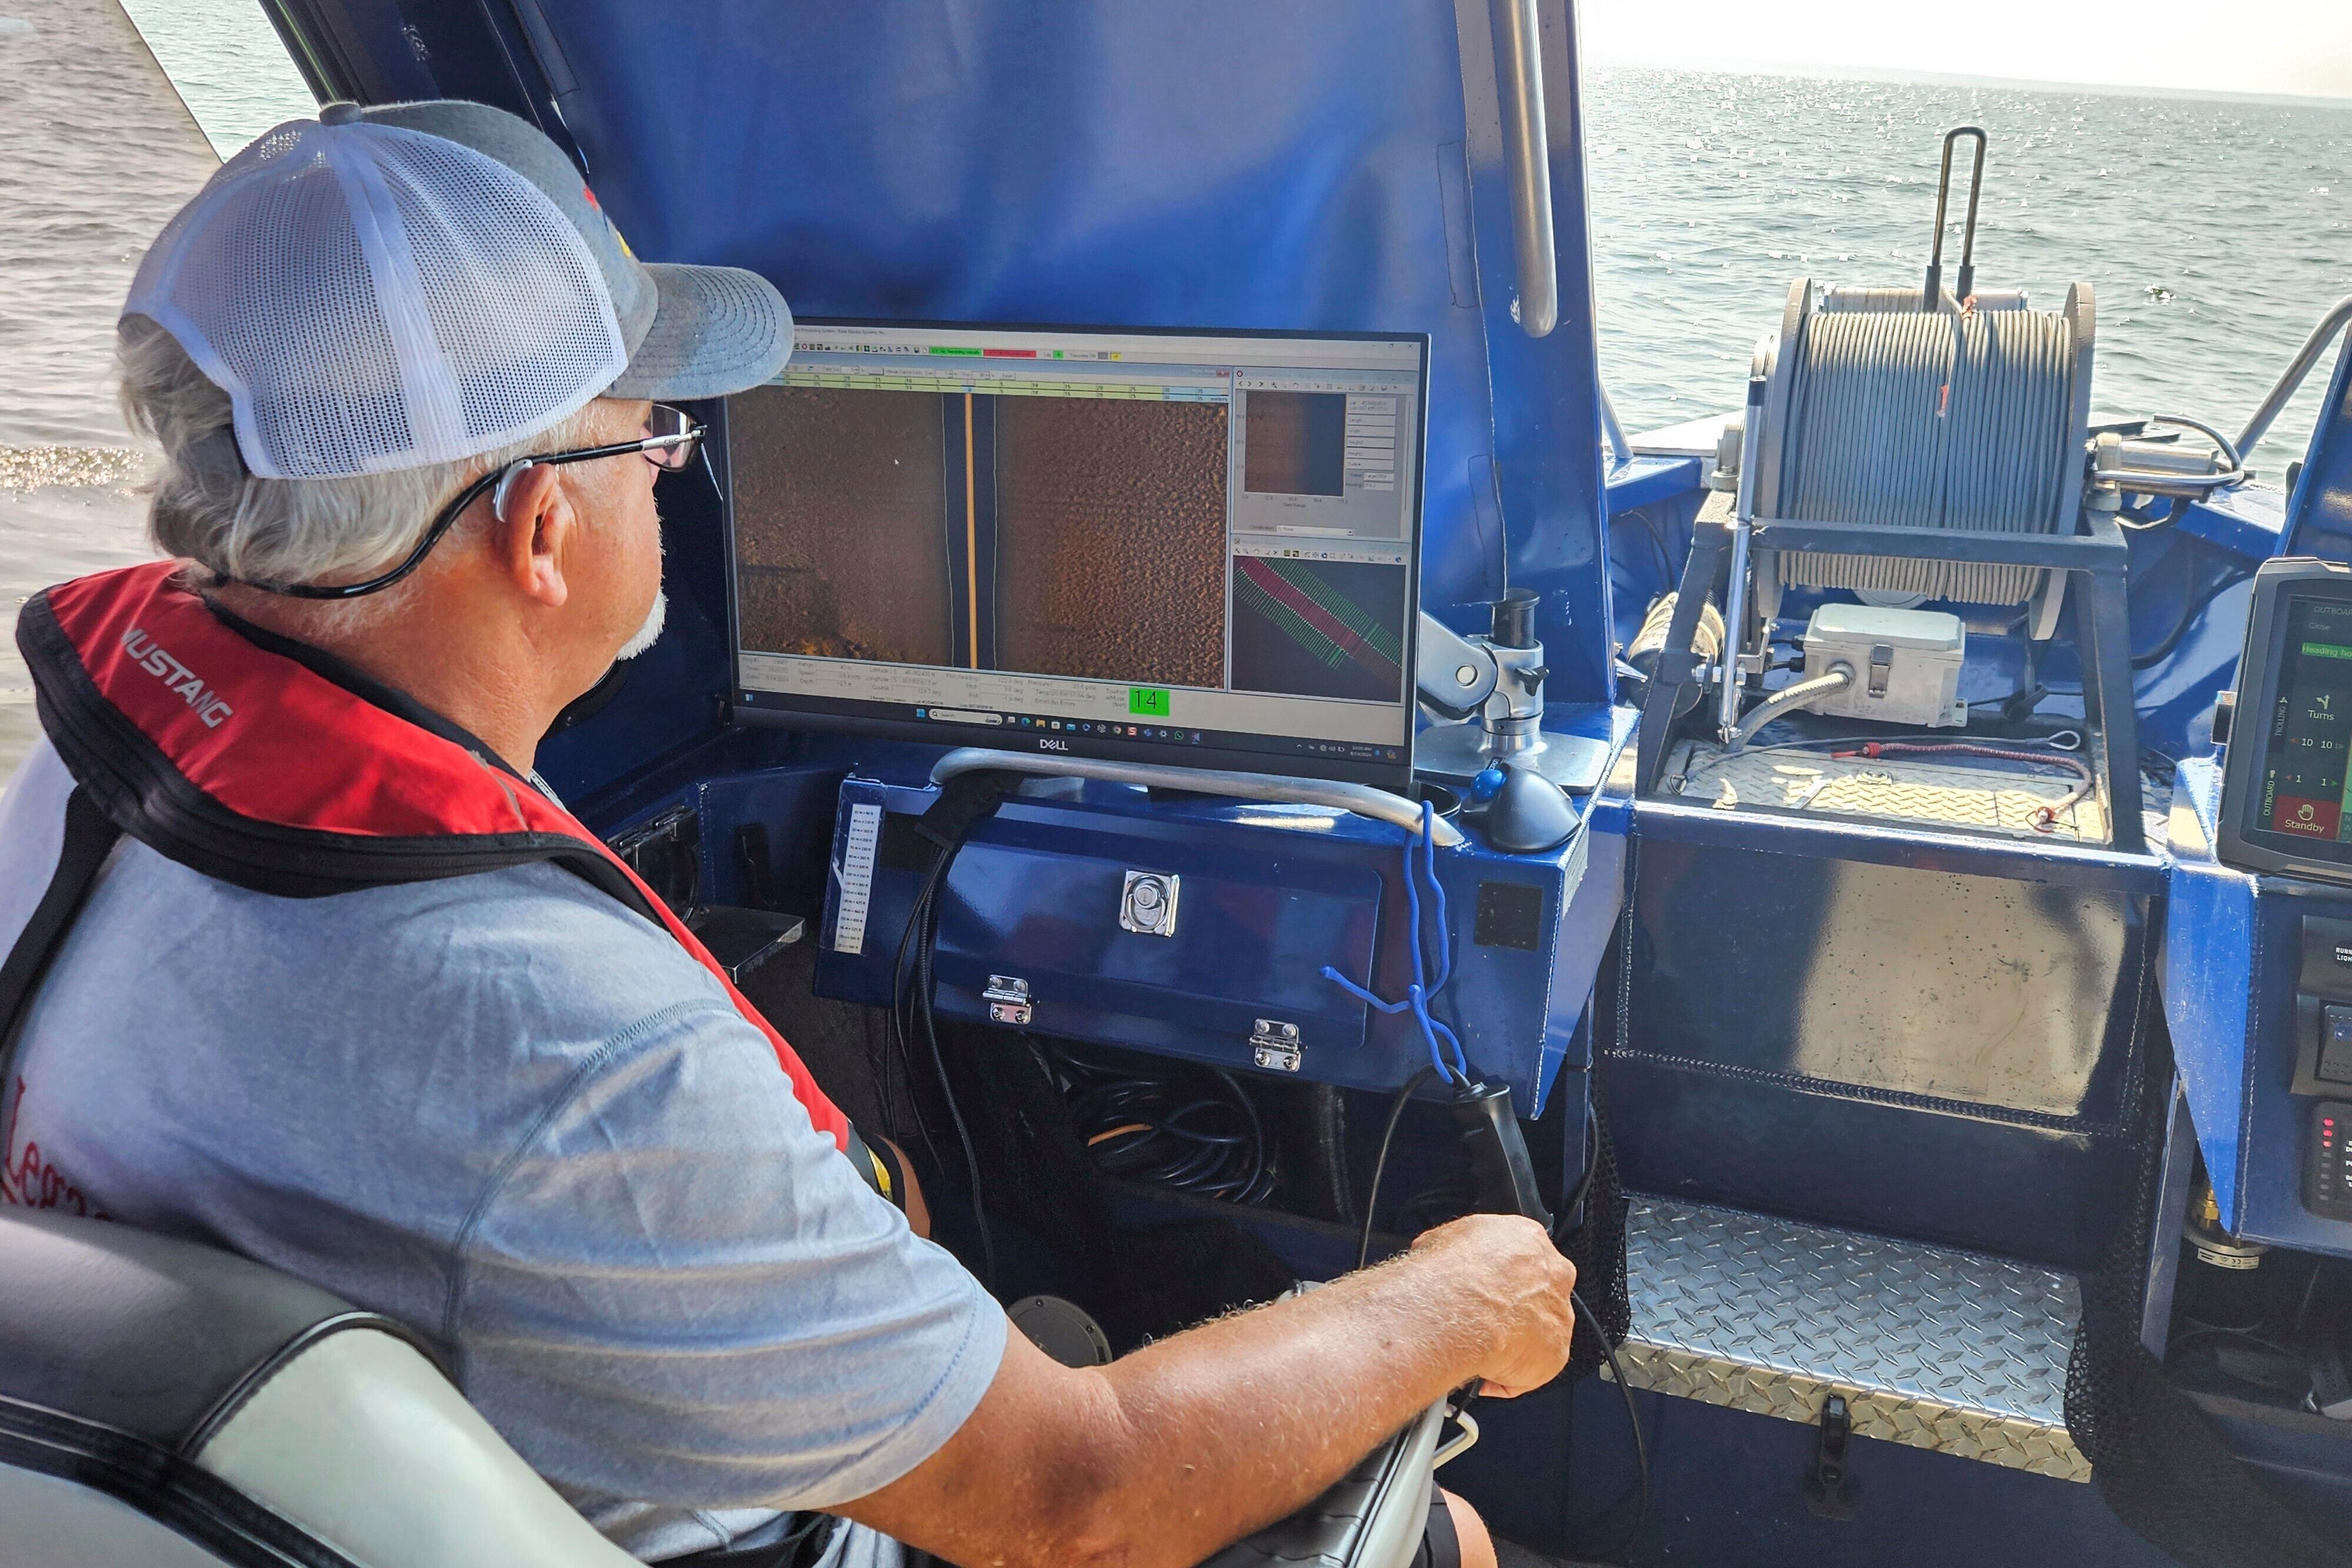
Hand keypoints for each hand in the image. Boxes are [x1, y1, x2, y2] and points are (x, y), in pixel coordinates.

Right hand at [1409, 1213, 1576, 1397]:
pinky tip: (1480, 1374)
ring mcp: (1559, 1314)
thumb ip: (1460, 1252)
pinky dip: (1506, 1377)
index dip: (1501, 1275)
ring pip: (1537, 1331)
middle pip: (1539, 1292)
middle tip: (1481, 1320)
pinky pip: (1529, 1370)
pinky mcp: (1557, 1353)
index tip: (1483, 1287)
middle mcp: (1553, 1273)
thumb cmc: (1450, 1272)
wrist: (1458, 1307)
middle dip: (1514, 1307)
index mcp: (1529, 1238)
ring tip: (1475, 1350)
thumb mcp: (1444, 1240)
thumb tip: (1443, 1261)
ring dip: (1511, 1342)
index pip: (1522, 1258)